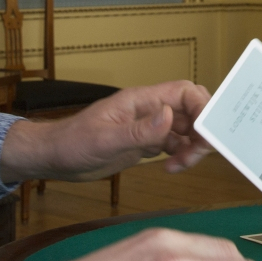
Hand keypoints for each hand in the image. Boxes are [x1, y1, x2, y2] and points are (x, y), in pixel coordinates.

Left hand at [0, 80, 214, 183]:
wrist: (54, 158)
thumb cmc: (72, 143)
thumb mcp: (105, 140)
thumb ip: (139, 131)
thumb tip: (170, 116)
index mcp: (141, 100)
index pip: (184, 92)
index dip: (202, 107)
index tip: (207, 132)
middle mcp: (149, 110)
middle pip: (191, 110)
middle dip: (202, 130)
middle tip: (198, 153)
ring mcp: (148, 126)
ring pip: (186, 129)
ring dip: (192, 147)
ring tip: (180, 165)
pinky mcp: (145, 142)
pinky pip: (174, 144)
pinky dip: (180, 156)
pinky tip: (171, 168)